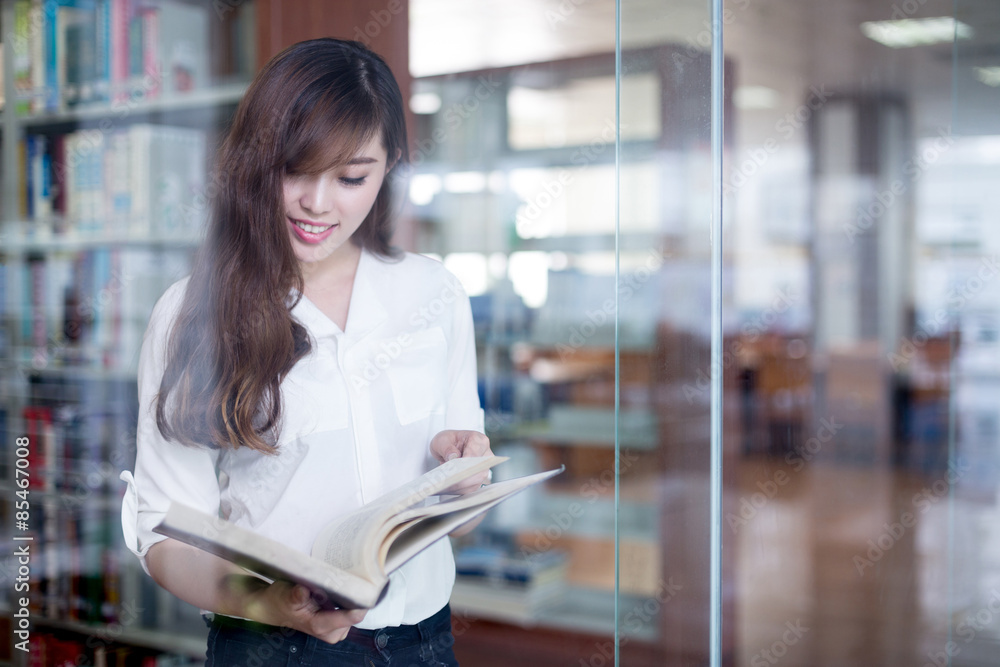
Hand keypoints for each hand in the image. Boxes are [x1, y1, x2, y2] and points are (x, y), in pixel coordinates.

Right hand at [244, 580, 366, 643]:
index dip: (361, 600)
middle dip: (356, 594)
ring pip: (355, 609)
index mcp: (322, 626)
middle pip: (357, 611)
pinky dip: (348, 596)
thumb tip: (303, 591)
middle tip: (354, 574)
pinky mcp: (337, 622)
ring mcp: (336, 628)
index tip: (368, 584)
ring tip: (345, 578)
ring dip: (352, 594)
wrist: (273, 607)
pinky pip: (350, 608)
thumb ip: (296, 595)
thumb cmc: (279, 601)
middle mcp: (333, 632)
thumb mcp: (285, 595)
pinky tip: (342, 585)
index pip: (352, 616)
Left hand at [429, 430, 492, 495]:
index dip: (465, 463)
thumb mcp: (442, 440)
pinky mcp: (477, 480)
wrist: (449, 447)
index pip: (474, 454)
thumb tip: (453, 457)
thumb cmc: (448, 441)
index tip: (454, 469)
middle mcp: (485, 456)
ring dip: (458, 486)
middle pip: (478, 471)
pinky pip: (469, 489)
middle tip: (446, 481)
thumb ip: (447, 447)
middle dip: (461, 479)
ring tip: (442, 486)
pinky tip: (446, 489)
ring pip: (475, 482)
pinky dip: (457, 490)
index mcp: (479, 441)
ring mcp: (483, 469)